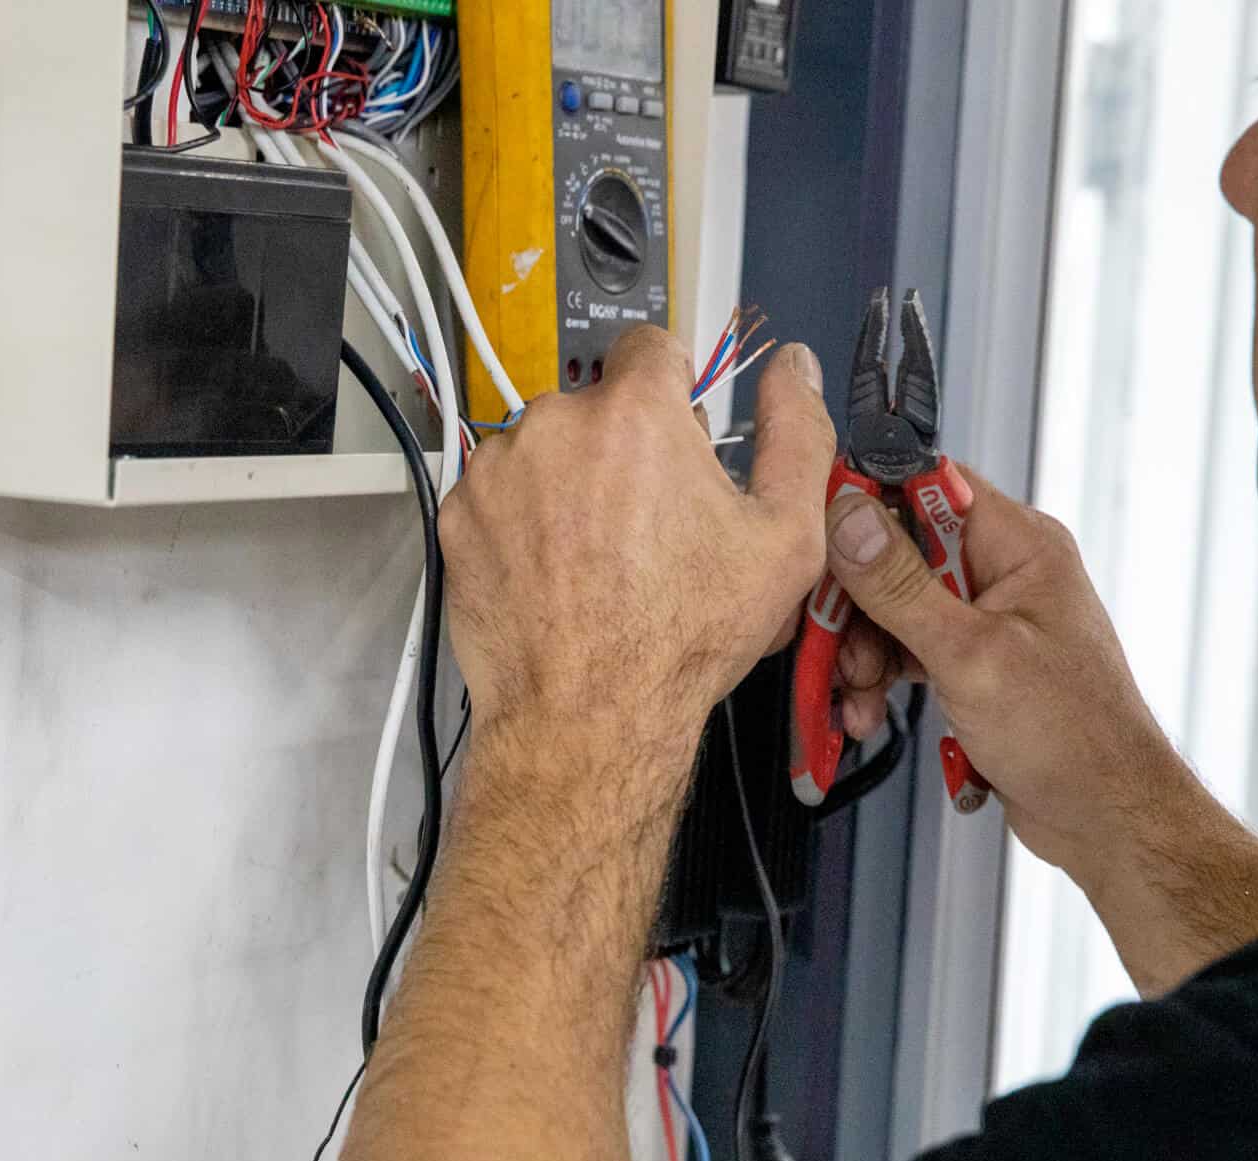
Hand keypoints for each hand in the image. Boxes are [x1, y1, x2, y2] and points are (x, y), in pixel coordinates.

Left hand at [441, 327, 833, 755]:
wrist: (588, 715)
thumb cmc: (683, 637)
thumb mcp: (784, 540)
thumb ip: (798, 435)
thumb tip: (796, 369)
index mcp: (636, 414)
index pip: (652, 348)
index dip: (673, 391)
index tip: (677, 437)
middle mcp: (555, 424)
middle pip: (598, 406)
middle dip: (622, 449)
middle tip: (648, 523)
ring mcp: (498, 469)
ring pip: (545, 448)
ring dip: (568, 482)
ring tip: (598, 557)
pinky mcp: (458, 514)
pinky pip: (499, 493)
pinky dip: (522, 521)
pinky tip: (554, 571)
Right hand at [823, 472, 1186, 885]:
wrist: (1105, 817)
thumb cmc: (1072, 737)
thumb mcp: (971, 655)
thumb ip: (901, 585)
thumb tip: (850, 517)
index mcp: (1020, 545)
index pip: (928, 486)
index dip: (867, 506)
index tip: (819, 542)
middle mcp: (1005, 571)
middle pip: (898, 554)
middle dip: (856, 605)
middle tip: (831, 645)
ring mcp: (987, 619)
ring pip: (895, 608)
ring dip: (863, 652)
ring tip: (855, 695)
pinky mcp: (973, 662)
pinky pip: (908, 650)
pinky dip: (882, 679)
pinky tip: (867, 712)